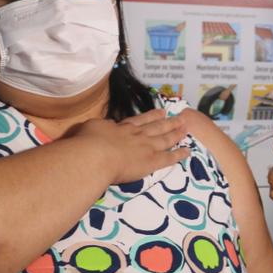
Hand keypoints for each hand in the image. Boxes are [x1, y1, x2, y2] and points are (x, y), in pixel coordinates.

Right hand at [71, 110, 189, 184]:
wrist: (94, 156)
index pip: (140, 120)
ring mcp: (146, 146)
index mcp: (122, 127)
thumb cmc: (86, 143)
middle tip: (179, 117)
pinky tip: (187, 151)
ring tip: (186, 128)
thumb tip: (105, 126)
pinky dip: (179, 154)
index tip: (161, 112)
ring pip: (165, 138)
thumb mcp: (90, 128)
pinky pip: (169, 157)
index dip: (151, 116)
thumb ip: (101, 127)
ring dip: (176, 133)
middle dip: (168, 122)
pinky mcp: (151, 161)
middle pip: (156, 127)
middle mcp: (136, 134)